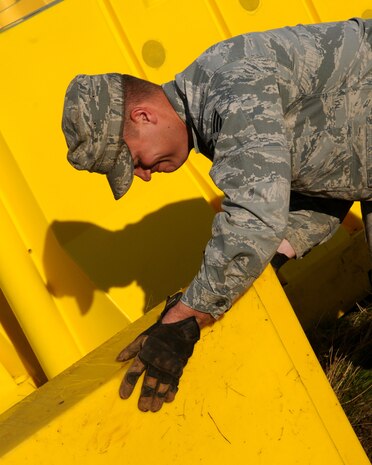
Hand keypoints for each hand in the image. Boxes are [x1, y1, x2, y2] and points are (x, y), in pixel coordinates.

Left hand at [117, 293, 199, 411]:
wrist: (180, 327)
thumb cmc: (160, 333)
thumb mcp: (142, 338)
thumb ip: (130, 349)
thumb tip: (118, 358)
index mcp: (146, 354)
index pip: (134, 372)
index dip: (128, 385)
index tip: (124, 396)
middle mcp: (156, 362)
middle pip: (149, 382)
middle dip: (145, 396)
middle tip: (143, 408)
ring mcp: (169, 366)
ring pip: (163, 385)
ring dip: (158, 398)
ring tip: (154, 408)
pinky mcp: (178, 367)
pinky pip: (174, 382)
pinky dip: (172, 391)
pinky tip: (169, 399)